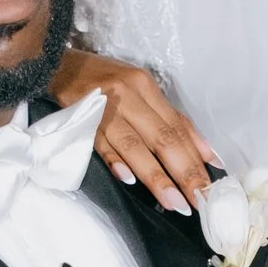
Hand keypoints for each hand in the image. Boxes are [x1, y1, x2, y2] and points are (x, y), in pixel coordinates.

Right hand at [50, 44, 219, 216]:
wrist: (56, 64)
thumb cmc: (103, 81)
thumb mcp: (139, 90)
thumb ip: (171, 120)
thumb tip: (205, 153)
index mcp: (146, 87)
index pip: (177, 127)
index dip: (196, 158)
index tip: (211, 186)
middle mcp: (128, 95)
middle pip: (162, 138)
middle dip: (184, 172)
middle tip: (199, 201)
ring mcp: (104, 109)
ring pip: (135, 146)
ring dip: (156, 177)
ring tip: (175, 203)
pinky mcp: (80, 120)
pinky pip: (100, 144)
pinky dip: (115, 161)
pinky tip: (129, 180)